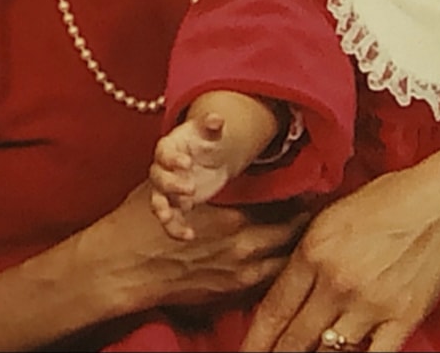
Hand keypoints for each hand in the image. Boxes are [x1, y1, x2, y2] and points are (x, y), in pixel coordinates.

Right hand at [93, 181, 308, 315]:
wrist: (123, 268)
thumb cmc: (145, 219)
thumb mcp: (179, 181)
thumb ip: (212, 171)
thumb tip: (231, 146)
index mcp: (232, 216)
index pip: (284, 204)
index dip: (302, 193)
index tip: (314, 183)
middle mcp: (242, 247)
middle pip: (292, 233)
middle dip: (306, 219)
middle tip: (316, 206)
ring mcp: (238, 273)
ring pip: (285, 259)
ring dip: (295, 243)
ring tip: (307, 230)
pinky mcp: (229, 292)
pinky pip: (268, 278)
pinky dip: (278, 264)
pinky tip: (281, 253)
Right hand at [150, 113, 231, 239]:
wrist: (210, 156)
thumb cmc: (205, 140)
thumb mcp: (209, 131)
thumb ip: (210, 125)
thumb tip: (217, 118)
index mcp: (168, 147)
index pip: (164, 152)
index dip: (172, 159)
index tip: (187, 164)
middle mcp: (162, 169)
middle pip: (158, 178)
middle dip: (171, 185)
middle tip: (190, 189)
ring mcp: (166, 189)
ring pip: (158, 201)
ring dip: (163, 211)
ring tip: (169, 219)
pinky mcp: (175, 205)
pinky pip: (171, 218)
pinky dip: (176, 228)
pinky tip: (189, 235)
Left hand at [240, 149, 439, 351]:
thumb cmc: (389, 197)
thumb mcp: (334, 215)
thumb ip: (308, 254)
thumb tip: (287, 288)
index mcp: (314, 250)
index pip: (273, 309)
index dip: (255, 340)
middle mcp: (336, 281)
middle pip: (294, 339)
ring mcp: (370, 304)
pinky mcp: (402, 318)